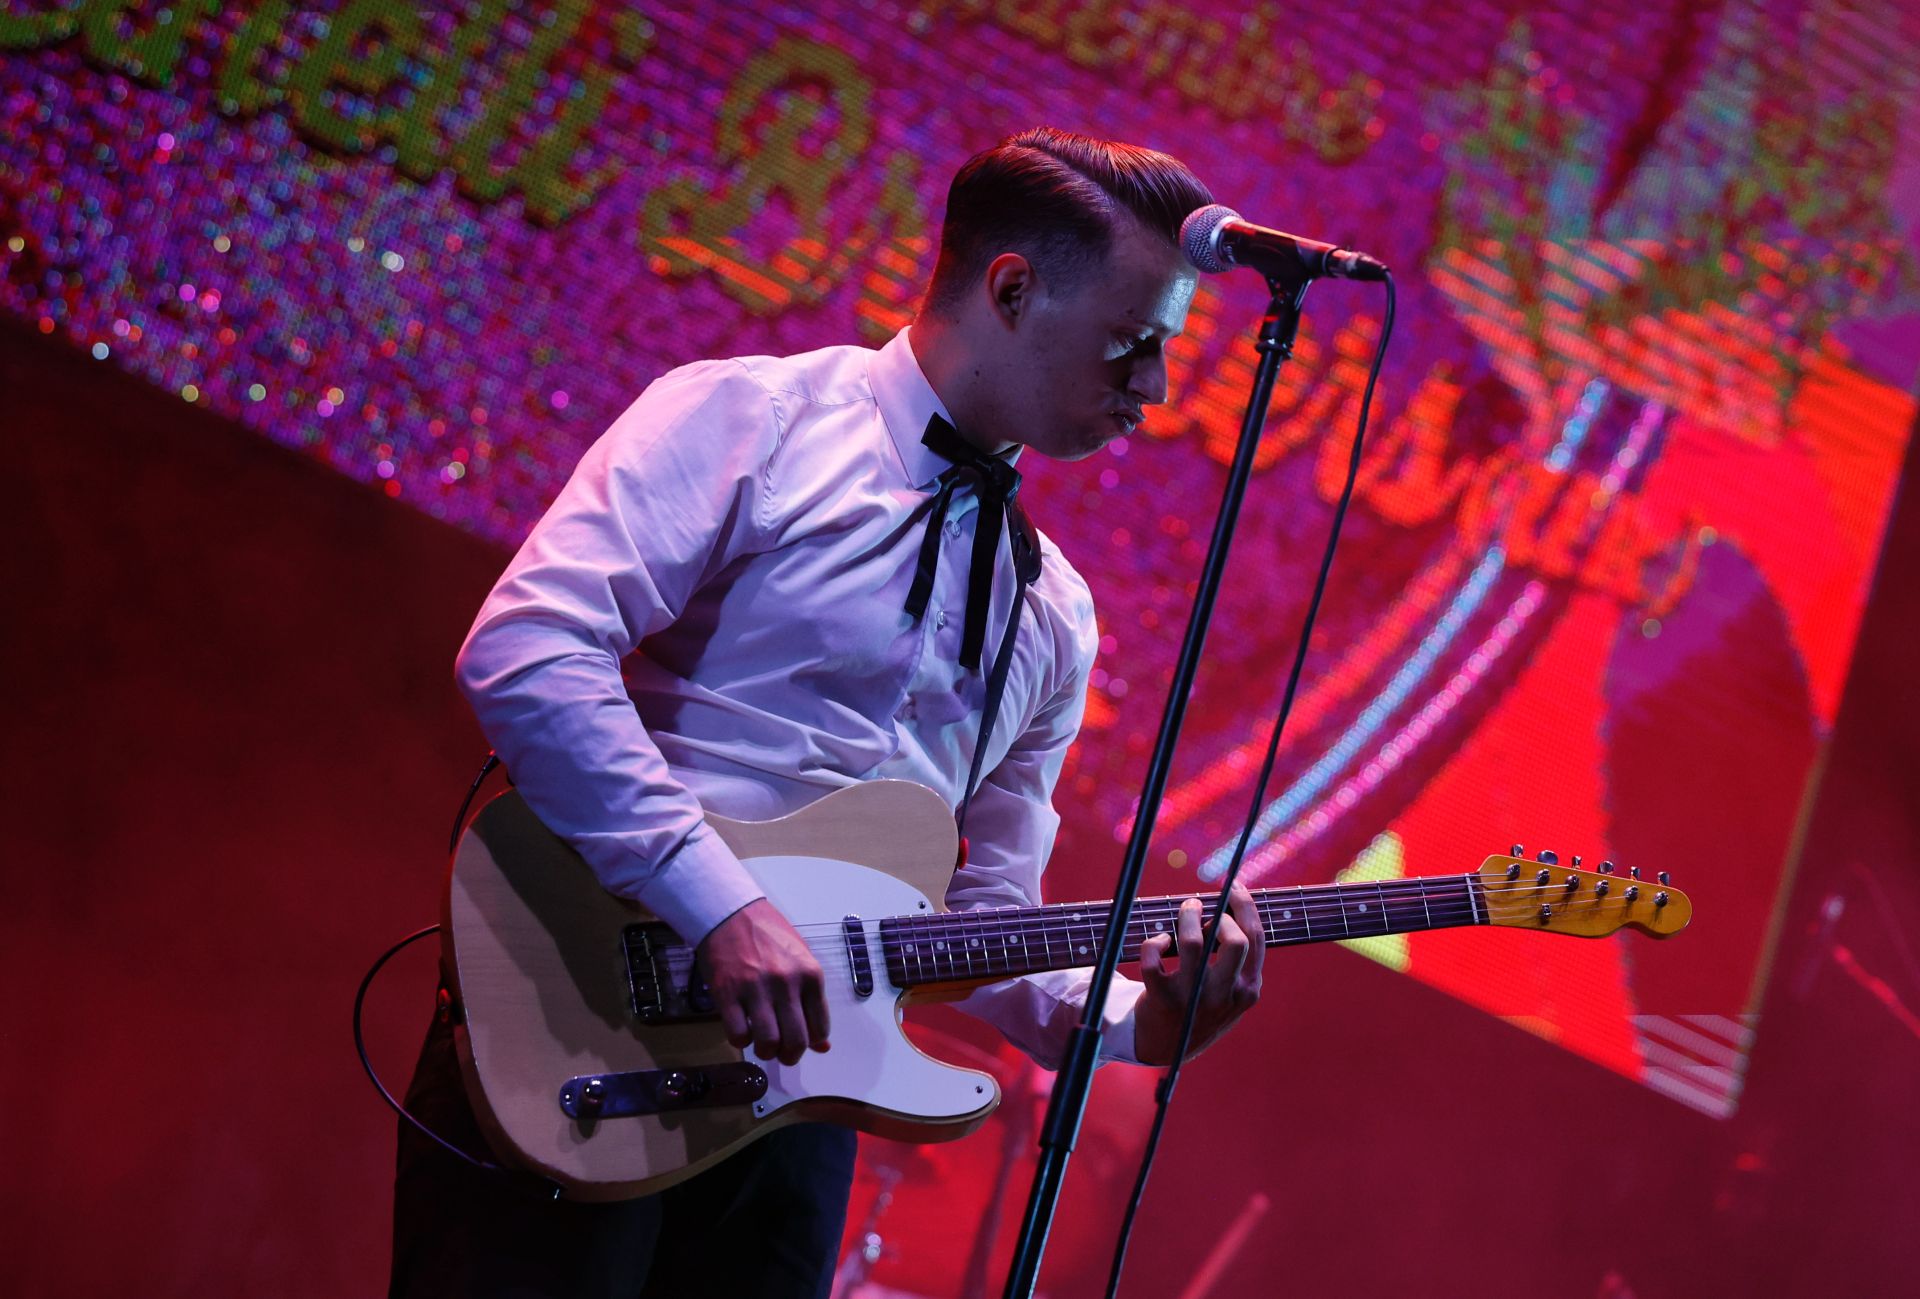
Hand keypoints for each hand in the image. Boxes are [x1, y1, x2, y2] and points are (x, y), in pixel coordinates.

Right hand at [696, 898, 830, 1065]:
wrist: (731, 913)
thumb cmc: (768, 936)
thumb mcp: (801, 961)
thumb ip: (812, 1001)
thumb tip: (822, 1045)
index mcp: (810, 974)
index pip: (819, 1028)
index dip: (811, 1042)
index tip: (802, 1041)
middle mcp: (786, 982)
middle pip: (795, 1041)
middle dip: (790, 1056)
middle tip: (782, 1053)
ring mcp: (756, 988)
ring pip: (768, 1042)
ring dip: (766, 1052)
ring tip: (762, 1044)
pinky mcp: (727, 993)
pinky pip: (738, 1035)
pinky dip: (741, 1041)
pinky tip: (742, 1030)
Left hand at [1132, 883, 1263, 1065]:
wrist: (1166, 1045)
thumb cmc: (1201, 1005)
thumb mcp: (1230, 989)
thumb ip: (1235, 958)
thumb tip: (1224, 912)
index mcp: (1248, 990)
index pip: (1256, 940)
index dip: (1246, 907)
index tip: (1235, 887)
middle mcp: (1225, 996)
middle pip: (1236, 941)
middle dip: (1222, 914)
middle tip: (1205, 908)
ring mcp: (1194, 999)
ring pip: (1193, 944)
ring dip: (1188, 918)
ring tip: (1186, 911)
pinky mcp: (1162, 1000)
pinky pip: (1154, 961)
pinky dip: (1154, 943)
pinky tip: (1159, 942)